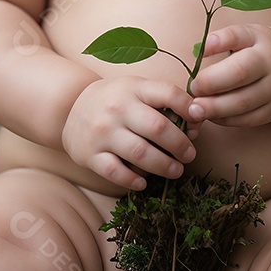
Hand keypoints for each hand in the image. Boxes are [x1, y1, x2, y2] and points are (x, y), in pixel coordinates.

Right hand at [61, 76, 199, 190]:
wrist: (71, 108)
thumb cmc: (116, 100)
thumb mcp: (138, 90)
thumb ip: (165, 102)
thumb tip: (196, 122)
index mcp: (134, 88)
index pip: (168, 93)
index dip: (189, 107)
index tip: (199, 120)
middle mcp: (118, 108)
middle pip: (158, 128)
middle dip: (180, 144)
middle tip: (189, 154)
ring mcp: (103, 132)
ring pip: (140, 153)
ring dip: (164, 166)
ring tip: (176, 170)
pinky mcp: (91, 155)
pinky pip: (116, 172)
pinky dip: (133, 180)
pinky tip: (144, 182)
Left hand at [188, 25, 270, 126]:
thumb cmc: (261, 50)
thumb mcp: (248, 36)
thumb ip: (226, 39)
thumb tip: (202, 50)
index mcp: (260, 42)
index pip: (238, 37)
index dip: (219, 43)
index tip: (202, 51)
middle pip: (239, 74)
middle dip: (211, 83)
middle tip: (193, 88)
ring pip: (242, 102)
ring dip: (214, 107)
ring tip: (194, 108)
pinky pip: (246, 119)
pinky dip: (225, 119)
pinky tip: (211, 115)